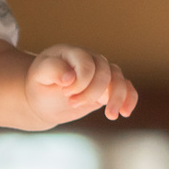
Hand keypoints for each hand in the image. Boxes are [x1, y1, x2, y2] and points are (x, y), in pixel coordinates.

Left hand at [24, 44, 138, 125]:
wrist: (43, 98)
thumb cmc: (40, 84)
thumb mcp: (39, 75)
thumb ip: (52, 69)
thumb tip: (70, 76)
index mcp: (73, 52)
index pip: (87, 64)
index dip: (80, 82)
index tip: (65, 93)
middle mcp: (91, 59)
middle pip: (105, 73)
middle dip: (92, 92)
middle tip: (72, 103)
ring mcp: (101, 73)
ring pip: (119, 80)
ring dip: (117, 98)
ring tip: (110, 116)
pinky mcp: (108, 88)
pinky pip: (127, 89)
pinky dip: (129, 99)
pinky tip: (125, 113)